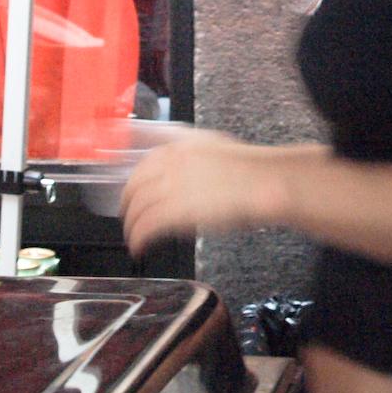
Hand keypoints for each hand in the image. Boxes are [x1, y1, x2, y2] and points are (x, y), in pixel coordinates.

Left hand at [120, 130, 269, 255]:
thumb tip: (178, 169)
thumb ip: (190, 156)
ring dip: (131, 225)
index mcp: (179, 147)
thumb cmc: (251, 171)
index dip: (133, 182)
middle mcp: (170, 164)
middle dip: (127, 204)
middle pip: (134, 186)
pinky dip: (138, 238)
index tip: (131, 192)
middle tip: (127, 216)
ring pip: (137, 208)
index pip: (143, 164)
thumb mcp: (214, 147)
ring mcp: (171, 187)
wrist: (264, 183)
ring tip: (132, 236)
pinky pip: (146, 226)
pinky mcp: (176, 211)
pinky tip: (139, 246)